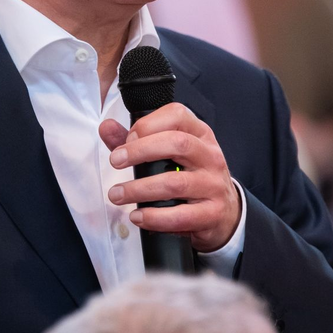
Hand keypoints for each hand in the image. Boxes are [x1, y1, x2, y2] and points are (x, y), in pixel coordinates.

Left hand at [99, 104, 240, 252]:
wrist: (225, 213)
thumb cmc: (191, 177)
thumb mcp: (169, 154)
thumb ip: (136, 141)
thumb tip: (107, 127)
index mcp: (200, 134)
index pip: (177, 115)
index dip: (148, 124)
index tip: (127, 139)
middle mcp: (210, 156)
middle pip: (177, 144)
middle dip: (140, 151)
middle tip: (115, 162)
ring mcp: (214, 185)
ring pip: (176, 183)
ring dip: (140, 189)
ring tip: (117, 195)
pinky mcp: (212, 214)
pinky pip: (181, 216)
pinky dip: (154, 217)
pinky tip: (138, 216)